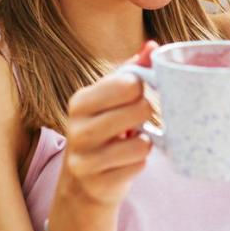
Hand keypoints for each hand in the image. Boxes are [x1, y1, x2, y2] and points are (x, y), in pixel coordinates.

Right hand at [58, 41, 159, 209]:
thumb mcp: (110, 100)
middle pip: (139, 110)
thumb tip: (152, 46)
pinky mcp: (97, 184)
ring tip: (133, 142)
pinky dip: (139, 164)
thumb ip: (131, 71)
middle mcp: (77, 129)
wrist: (82, 183)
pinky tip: (127, 162)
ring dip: (145, 143)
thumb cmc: (103, 132)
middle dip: (147, 115)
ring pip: (142, 144)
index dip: (142, 88)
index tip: (136, 96)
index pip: (128, 83)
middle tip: (137, 121)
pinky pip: (139, 167)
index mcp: (80, 102)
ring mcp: (84, 160)